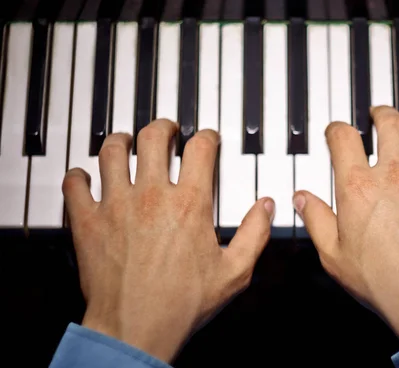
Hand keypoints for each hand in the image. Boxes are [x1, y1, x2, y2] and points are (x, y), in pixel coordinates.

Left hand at [62, 119, 273, 361]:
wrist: (136, 329)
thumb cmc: (182, 304)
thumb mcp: (234, 271)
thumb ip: (254, 233)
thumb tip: (266, 206)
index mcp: (189, 204)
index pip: (200, 149)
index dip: (207, 137)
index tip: (207, 139)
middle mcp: (152, 196)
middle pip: (153, 138)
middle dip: (163, 127)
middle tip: (167, 130)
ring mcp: (116, 206)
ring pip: (111, 152)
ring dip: (120, 140)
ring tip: (125, 141)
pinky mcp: (88, 222)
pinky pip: (75, 185)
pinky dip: (78, 175)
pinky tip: (84, 176)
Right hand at [293, 107, 398, 342]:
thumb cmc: (381, 281)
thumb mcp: (333, 254)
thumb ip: (316, 219)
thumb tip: (302, 199)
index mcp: (360, 188)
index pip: (344, 140)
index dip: (337, 130)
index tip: (337, 131)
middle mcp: (396, 177)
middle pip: (392, 127)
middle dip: (384, 114)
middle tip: (381, 113)